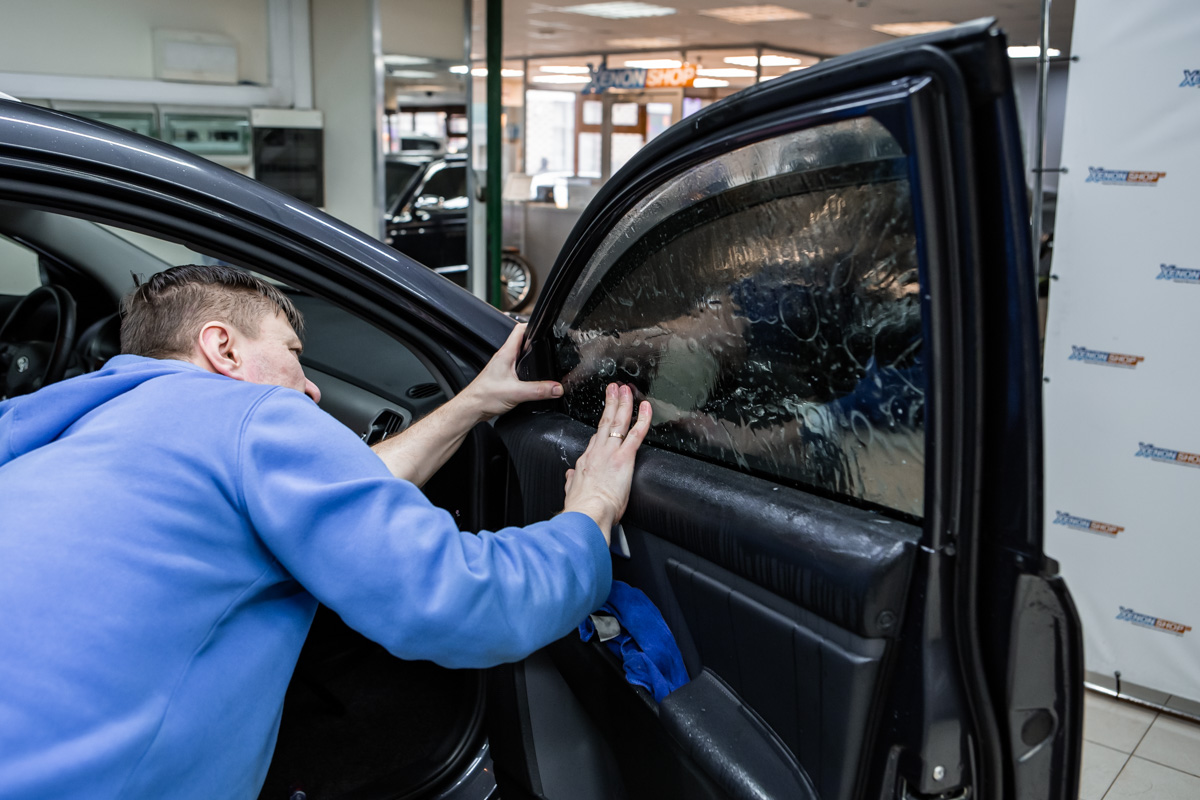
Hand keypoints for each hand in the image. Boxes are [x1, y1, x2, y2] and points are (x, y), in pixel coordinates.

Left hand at [459, 323, 562, 420]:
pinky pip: (517, 368)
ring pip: (519, 356)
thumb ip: (539, 390)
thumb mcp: (517, 393)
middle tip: (548, 347)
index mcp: (506, 354)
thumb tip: (557, 388)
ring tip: (542, 362)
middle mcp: (503, 358)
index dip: (532, 325)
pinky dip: (525, 370)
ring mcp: (502, 367)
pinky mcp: (502, 377)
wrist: (472, 408)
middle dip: (536, 343)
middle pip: (522, 342)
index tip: (544, 328)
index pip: (519, 330)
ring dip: (530, 357)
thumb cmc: (484, 396)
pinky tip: (531, 380)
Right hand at [563, 383, 652, 541]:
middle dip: (610, 403)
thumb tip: (569, 477)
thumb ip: (571, 482)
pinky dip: (642, 419)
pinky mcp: (624, 458)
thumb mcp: (571, 492)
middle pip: (604, 422)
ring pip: (618, 421)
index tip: (605, 420)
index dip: (601, 428)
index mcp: (585, 462)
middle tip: (614, 389)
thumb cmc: (582, 508)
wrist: (588, 513)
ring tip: (626, 390)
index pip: (595, 440)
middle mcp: (597, 452)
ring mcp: (610, 452)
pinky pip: (636, 433)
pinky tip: (646, 408)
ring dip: (623, 403)